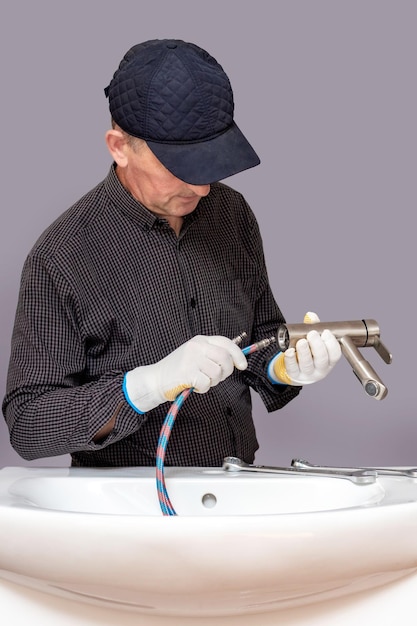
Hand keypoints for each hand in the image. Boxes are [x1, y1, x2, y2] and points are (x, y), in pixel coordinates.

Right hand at [123, 335, 247, 412]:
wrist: (156, 379)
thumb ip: (213, 355)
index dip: (238, 355)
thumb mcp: (196, 355)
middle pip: (225, 358)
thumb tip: (236, 360)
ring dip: (212, 382)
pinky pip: (206, 383)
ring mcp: (191, 358)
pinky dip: (203, 389)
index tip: (243, 365)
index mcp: (200, 340)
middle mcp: (196, 346)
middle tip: (216, 378)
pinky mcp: (187, 372)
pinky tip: (193, 386)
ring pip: (217, 372)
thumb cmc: (179, 370)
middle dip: (226, 371)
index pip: (226, 343)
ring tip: (201, 381)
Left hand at [268, 312, 341, 385]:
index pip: (335, 354)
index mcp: (329, 359)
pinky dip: (290, 359)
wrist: (297, 370)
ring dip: (304, 352)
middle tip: (312, 334)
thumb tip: (310, 316)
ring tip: (301, 342)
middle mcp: (320, 368)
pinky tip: (289, 351)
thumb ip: (313, 327)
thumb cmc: (309, 353)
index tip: (326, 332)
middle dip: (317, 346)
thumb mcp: (313, 341)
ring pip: (307, 364)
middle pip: (322, 359)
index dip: (332, 343)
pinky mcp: (294, 375)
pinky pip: (292, 368)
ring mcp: (307, 373)